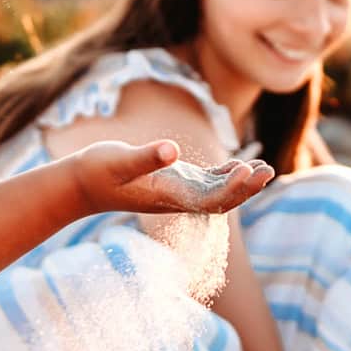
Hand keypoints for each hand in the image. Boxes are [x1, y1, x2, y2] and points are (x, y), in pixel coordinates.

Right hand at [64, 140, 272, 215]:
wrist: (80, 184)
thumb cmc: (97, 171)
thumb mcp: (118, 160)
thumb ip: (146, 157)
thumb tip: (173, 151)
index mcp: (167, 195)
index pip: (208, 199)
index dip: (231, 189)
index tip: (247, 172)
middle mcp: (176, 197)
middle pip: (220, 199)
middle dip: (246, 188)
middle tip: (269, 171)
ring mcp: (177, 190)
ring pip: (217, 191)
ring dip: (242, 183)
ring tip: (267, 169)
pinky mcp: (174, 181)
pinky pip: (207, 182)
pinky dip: (227, 175)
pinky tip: (243, 165)